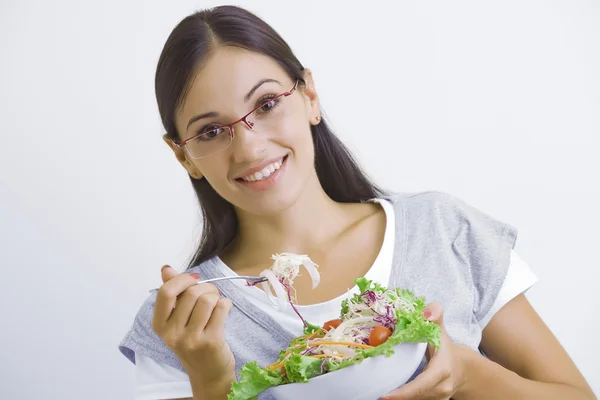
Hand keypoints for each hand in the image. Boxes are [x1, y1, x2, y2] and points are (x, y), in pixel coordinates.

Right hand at [152, 265, 235, 393]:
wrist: (208, 372)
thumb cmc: (193, 340)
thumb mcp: (177, 319)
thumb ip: (172, 293)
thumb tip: (166, 268)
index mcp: (160, 325)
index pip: (166, 292)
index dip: (182, 280)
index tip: (194, 280)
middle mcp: (172, 334)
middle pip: (191, 293)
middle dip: (206, 287)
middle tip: (211, 294)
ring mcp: (191, 339)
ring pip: (207, 299)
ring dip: (216, 296)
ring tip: (216, 304)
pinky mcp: (211, 342)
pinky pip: (221, 308)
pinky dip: (226, 304)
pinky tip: (224, 311)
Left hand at [382, 303, 465, 399]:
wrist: (461, 368)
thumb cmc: (445, 347)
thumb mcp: (440, 330)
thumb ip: (434, 316)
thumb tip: (424, 312)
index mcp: (442, 370)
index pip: (422, 384)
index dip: (404, 392)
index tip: (384, 396)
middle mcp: (441, 388)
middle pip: (416, 396)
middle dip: (395, 397)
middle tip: (375, 395)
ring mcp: (438, 398)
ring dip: (398, 397)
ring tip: (378, 394)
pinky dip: (402, 397)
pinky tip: (390, 394)